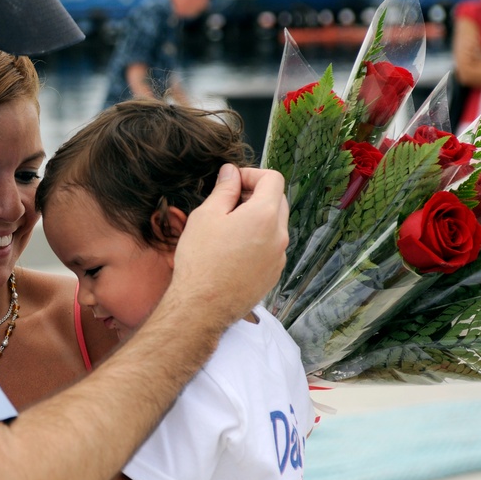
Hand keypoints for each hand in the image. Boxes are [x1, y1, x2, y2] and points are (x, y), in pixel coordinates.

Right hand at [171, 165, 288, 327]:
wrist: (202, 307)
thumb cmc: (201, 260)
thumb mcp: (206, 215)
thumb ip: (224, 189)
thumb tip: (231, 172)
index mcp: (265, 215)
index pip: (272, 178)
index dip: (251, 174)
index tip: (231, 183)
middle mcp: (279, 235)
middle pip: (277, 200)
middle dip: (255, 194)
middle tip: (228, 203)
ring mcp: (279, 257)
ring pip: (275, 225)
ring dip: (256, 218)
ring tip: (227, 228)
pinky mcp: (273, 274)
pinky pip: (271, 246)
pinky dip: (257, 239)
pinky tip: (232, 250)